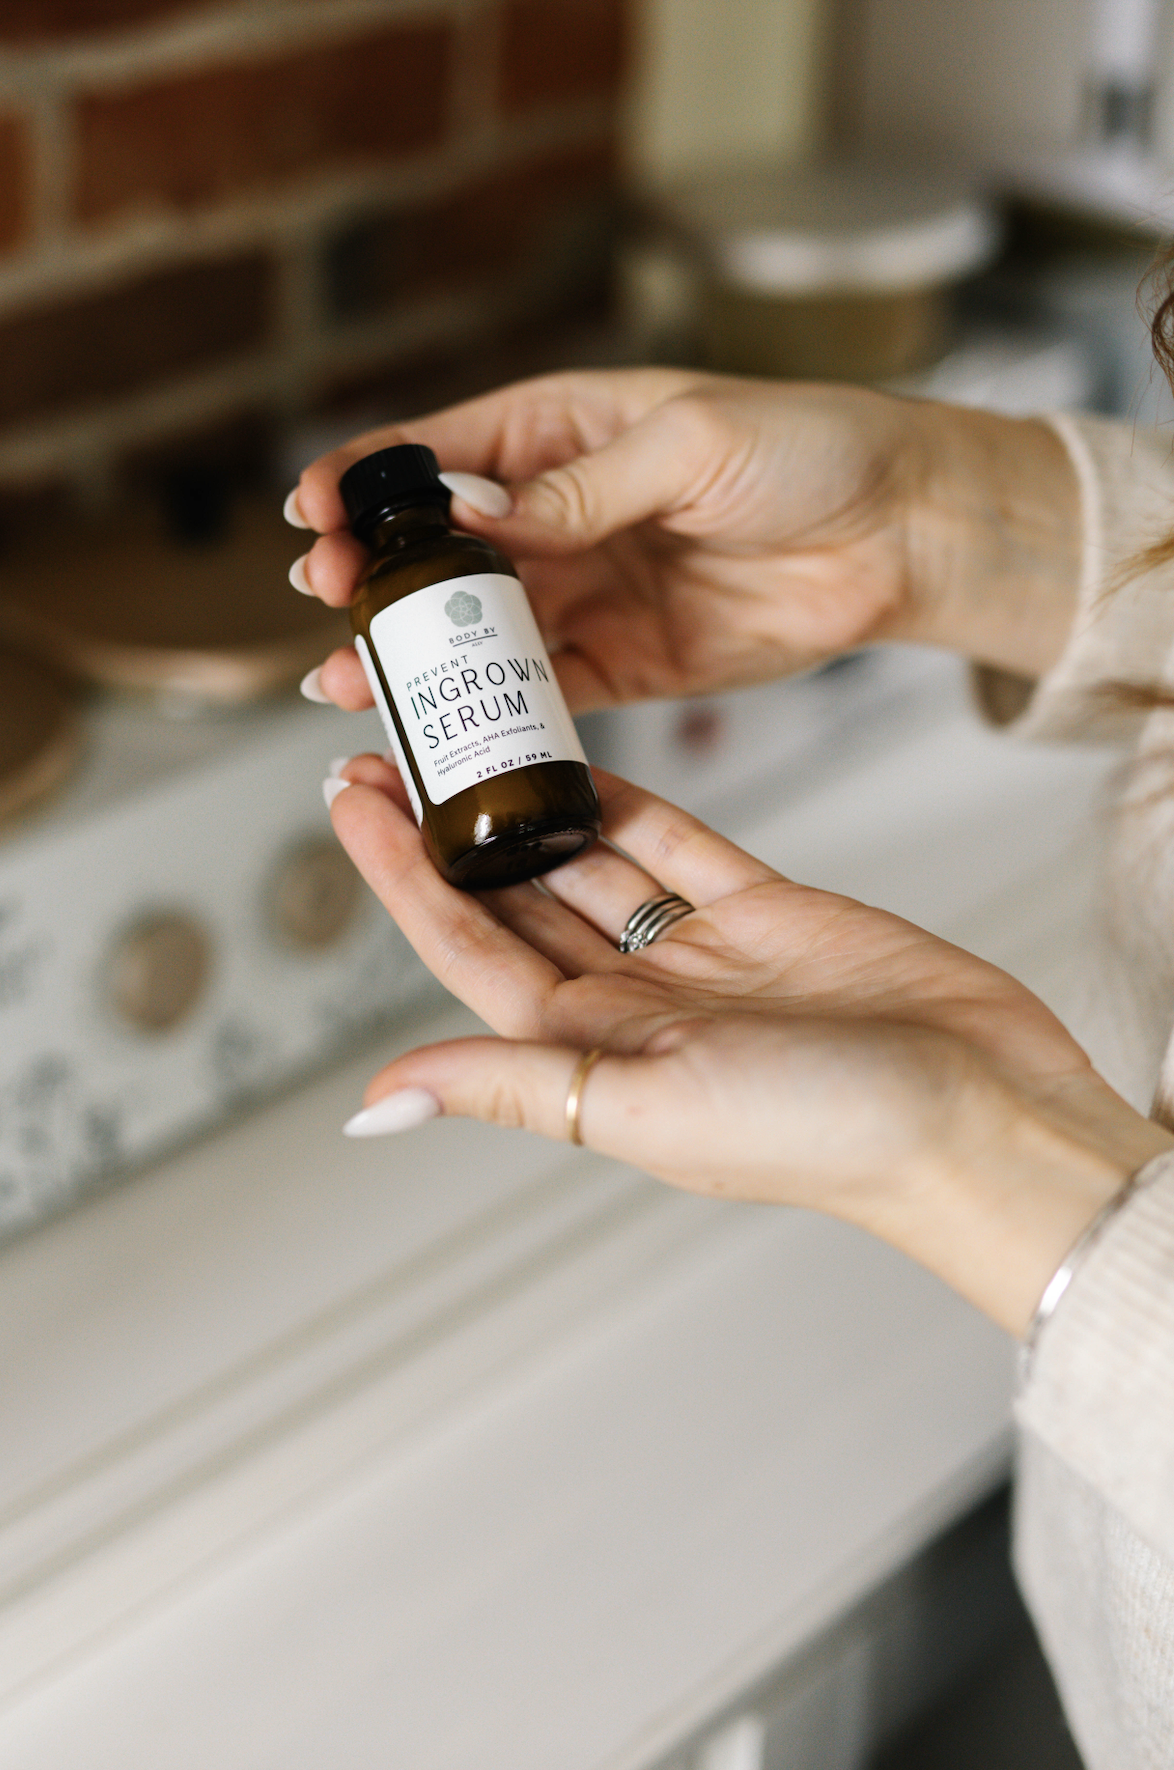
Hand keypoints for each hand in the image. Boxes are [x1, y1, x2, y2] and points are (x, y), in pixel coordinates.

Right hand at [291, 368, 1078, 716]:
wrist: (897, 532)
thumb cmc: (808, 450)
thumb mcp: (689, 444)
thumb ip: (579, 489)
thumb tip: (473, 514)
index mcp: (563, 430)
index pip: (438, 452)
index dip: (365, 479)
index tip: (311, 511)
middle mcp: (560, 512)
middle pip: (439, 549)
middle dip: (373, 576)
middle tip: (326, 601)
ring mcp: (587, 589)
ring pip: (475, 627)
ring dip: (410, 654)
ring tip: (347, 681)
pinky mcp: (624, 660)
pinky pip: (541, 687)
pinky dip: (490, 708)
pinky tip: (441, 721)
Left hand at [327, 757, 1170, 1335]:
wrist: (980, 1113)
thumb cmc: (828, 1139)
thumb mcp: (649, 1106)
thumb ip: (516, 1085)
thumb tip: (378, 1100)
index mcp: (592, 1054)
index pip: (469, 948)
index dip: (404, 874)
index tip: (350, 800)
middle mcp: (633, 1004)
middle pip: (515, 897)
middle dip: (448, 827)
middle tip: (386, 741)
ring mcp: (697, 956)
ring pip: (590, 860)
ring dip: (529, 803)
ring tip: (467, 726)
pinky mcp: (762, 913)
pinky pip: (674, 843)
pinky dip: (628, 800)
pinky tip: (580, 754)